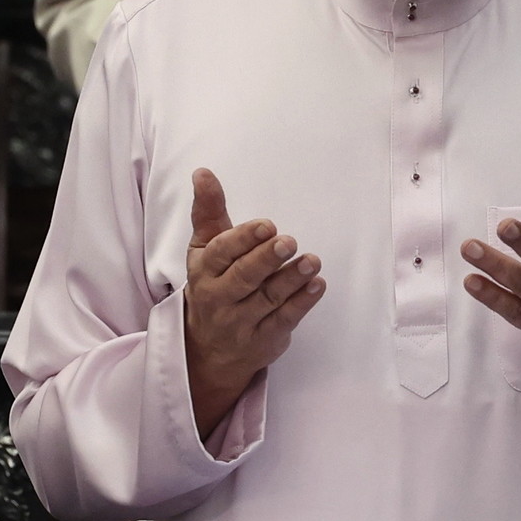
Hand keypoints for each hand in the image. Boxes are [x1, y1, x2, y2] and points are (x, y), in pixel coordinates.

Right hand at [181, 168, 321, 437]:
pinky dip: (302, 303)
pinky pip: (284, 320)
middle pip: (244, 277)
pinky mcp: (265, 338)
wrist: (209, 348)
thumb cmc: (212, 283)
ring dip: (292, 279)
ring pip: (268, 299)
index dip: (243, 239)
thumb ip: (209, 211)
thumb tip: (202, 172)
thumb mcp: (205, 248)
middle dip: (266, 259)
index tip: (266, 225)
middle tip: (289, 241)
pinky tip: (317, 285)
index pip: (221, 253)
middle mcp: (220, 298)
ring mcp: (242, 321)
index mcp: (205, 270)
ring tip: (312, 261)